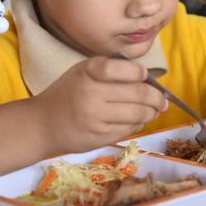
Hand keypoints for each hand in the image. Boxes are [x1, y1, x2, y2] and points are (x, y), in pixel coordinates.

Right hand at [34, 56, 167, 153]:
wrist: (42, 123)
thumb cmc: (68, 92)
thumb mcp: (83, 72)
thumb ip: (111, 70)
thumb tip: (148, 78)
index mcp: (88, 71)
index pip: (120, 69)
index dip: (139, 73)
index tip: (145, 76)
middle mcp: (91, 93)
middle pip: (138, 94)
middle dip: (157, 98)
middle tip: (162, 100)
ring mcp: (95, 117)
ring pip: (138, 114)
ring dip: (152, 112)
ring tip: (155, 110)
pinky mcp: (99, 136)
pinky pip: (129, 129)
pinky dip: (139, 124)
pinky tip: (138, 120)